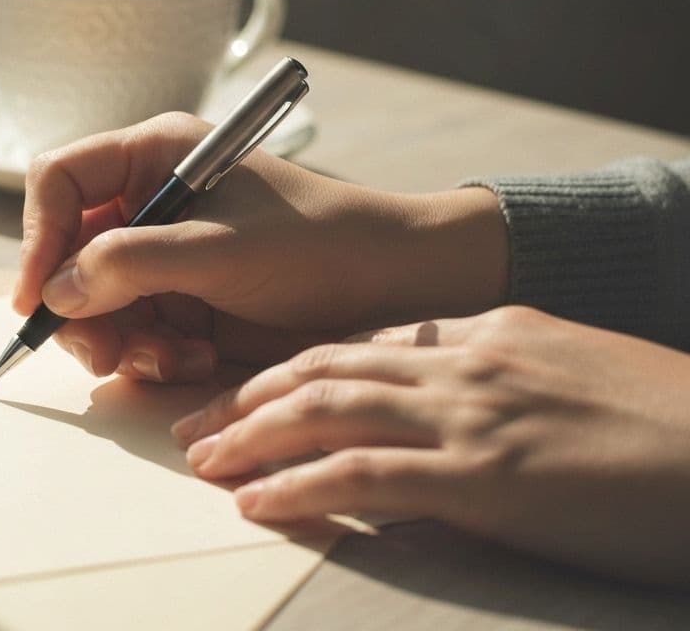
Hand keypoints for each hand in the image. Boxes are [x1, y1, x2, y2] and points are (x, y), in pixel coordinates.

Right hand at [14, 112, 506, 381]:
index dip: (37, 238)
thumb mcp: (219, 250)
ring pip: (94, 303)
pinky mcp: (180, 298)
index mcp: (153, 155)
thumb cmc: (315, 244)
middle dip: (82, 309)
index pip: (59, 183)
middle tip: (107, 355)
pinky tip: (196, 359)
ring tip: (171, 360)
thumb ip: (130, 264)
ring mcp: (162, 253)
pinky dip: (154, 355)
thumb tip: (55, 291)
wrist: (390, 284)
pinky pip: (132, 332)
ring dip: (122, 342)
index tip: (38, 299)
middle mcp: (148, 201)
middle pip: (66, 253)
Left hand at [173, 306, 689, 585]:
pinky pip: (366, 475)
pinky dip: (301, 487)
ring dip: (251, 435)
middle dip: (247, 395)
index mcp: (488, 331)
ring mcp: (474, 414)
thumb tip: (441, 413)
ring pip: (328, 408)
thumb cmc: (670, 425)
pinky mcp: (487, 476)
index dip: (289, 368)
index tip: (244, 393)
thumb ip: (497, 381)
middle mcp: (467, 360)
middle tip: (193, 425)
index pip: (361, 341)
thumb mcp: (572, 376)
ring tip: (201, 463)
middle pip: (325, 365)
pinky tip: (256, 504)